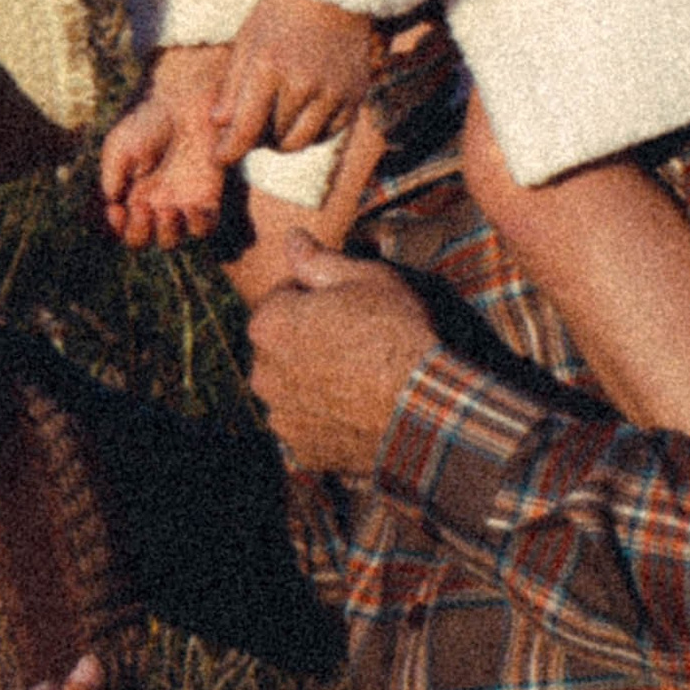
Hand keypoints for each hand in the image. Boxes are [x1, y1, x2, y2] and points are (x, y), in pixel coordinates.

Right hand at [100, 47, 234, 248]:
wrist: (184, 102)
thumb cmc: (148, 120)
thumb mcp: (119, 145)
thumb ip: (112, 175)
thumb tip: (111, 201)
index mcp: (130, 192)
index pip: (120, 226)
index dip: (116, 227)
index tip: (116, 209)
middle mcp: (154, 202)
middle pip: (143, 239)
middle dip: (139, 232)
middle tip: (143, 208)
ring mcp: (181, 202)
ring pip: (172, 239)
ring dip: (166, 234)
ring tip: (167, 210)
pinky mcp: (208, 197)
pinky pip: (204, 227)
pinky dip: (197, 226)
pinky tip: (190, 209)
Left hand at [213, 0, 382, 161]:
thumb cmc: (279, 18)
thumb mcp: (246, 43)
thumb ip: (232, 87)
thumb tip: (220, 125)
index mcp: (269, 67)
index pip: (246, 127)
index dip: (230, 150)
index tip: (220, 158)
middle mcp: (303, 83)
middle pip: (273, 138)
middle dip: (258, 138)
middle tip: (253, 124)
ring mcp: (333, 92)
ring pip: (300, 141)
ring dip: (283, 140)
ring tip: (276, 120)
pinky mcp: (354, 96)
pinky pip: (328, 133)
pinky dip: (311, 132)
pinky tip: (302, 113)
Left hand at [244, 234, 435, 472]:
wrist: (426, 408)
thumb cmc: (398, 334)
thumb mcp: (366, 279)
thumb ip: (319, 260)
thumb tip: (291, 239)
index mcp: (269, 324)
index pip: (281, 299)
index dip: (316, 298)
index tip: (348, 307)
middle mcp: (263, 373)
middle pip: (281, 346)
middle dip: (307, 341)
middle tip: (357, 342)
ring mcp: (282, 416)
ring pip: (292, 388)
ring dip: (313, 381)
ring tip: (360, 379)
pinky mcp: (304, 451)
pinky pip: (308, 426)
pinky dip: (325, 419)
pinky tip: (358, 410)